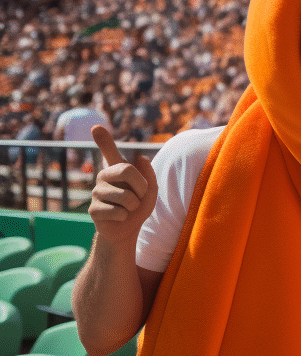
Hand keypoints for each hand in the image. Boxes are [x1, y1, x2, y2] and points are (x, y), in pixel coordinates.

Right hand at [89, 125, 157, 245]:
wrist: (128, 228)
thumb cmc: (139, 205)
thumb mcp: (151, 190)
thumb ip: (149, 174)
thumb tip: (141, 158)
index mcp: (117, 169)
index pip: (109, 151)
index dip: (103, 139)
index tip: (96, 127)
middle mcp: (103, 176)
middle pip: (126, 169)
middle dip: (141, 187)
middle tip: (138, 197)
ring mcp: (96, 192)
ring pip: (126, 197)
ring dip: (134, 206)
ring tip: (127, 208)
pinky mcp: (93, 209)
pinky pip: (118, 212)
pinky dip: (125, 217)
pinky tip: (118, 217)